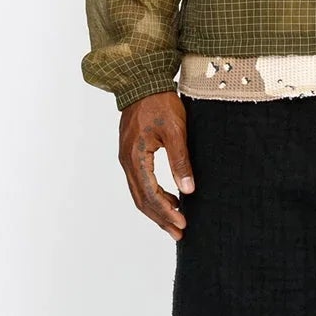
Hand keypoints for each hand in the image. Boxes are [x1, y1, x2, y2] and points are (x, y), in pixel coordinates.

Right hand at [119, 91, 195, 238]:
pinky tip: (170, 199)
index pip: (150, 195)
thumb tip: (188, 189)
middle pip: (142, 200)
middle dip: (161, 218)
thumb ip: (181, 161)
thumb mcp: (176, 131)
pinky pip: (140, 183)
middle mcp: (127, 162)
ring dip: (157, 210)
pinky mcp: (131, 154)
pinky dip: (153, 195)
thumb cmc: (160, 103)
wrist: (143, 82)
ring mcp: (127, 158)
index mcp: (135, 157)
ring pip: (139, 193)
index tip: (183, 224)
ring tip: (176, 221)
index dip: (166, 212)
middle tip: (179, 233)